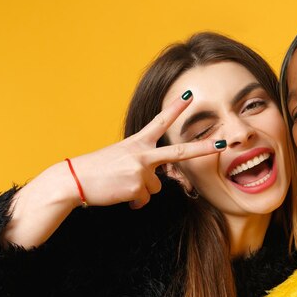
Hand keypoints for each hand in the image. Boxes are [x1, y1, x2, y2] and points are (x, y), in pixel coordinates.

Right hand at [66, 92, 223, 208]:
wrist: (73, 181)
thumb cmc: (97, 170)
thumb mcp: (121, 157)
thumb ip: (141, 163)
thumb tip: (152, 182)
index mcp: (137, 142)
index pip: (160, 122)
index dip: (176, 109)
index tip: (190, 95)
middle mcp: (142, 153)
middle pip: (179, 153)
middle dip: (203, 149)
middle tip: (222, 144)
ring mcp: (141, 170)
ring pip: (155, 187)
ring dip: (140, 190)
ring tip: (120, 185)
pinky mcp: (136, 187)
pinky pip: (143, 200)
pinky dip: (132, 201)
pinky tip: (118, 194)